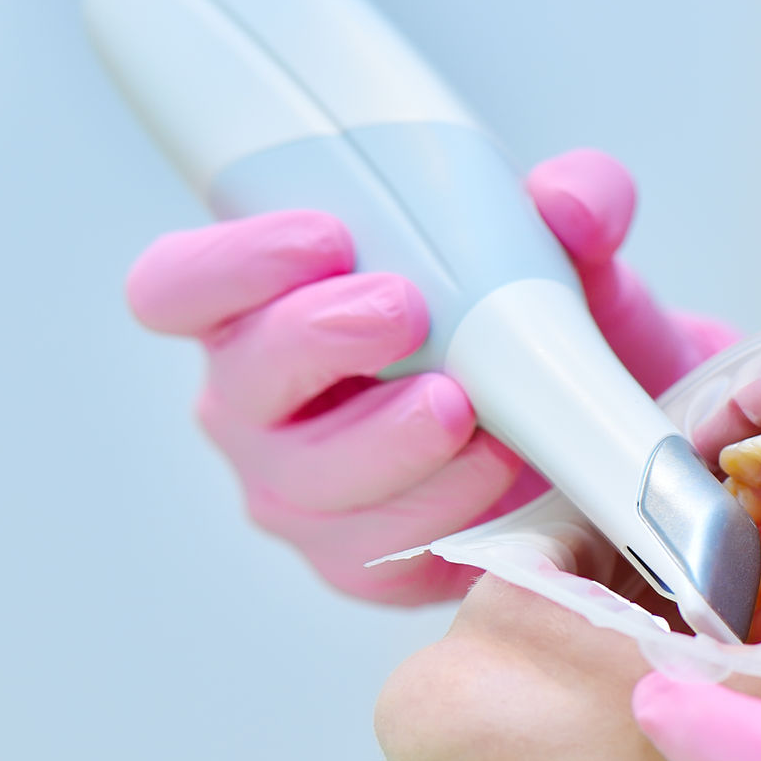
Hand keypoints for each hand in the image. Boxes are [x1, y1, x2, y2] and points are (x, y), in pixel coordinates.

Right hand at [125, 149, 737, 604]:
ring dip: (392, 441)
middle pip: (245, 380)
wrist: (584, 430)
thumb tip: (573, 205)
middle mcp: (256, 402)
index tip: (327, 236)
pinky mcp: (355, 562)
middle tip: (406, 311)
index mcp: (258, 304)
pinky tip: (496, 467)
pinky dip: (440, 508)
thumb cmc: (533, 320)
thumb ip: (578, 198)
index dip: (230, 263)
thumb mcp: (566, 248)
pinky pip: (373, 551)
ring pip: (310, 479)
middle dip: (321, 341)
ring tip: (468, 408)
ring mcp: (296, 491)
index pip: (176, 285)